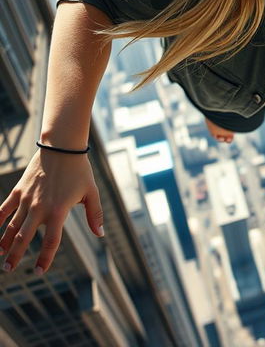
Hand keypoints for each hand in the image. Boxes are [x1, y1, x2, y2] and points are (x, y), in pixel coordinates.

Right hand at [0, 148, 103, 274]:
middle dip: (16, 256)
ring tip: (1, 257)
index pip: (51, 242)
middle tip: (9, 270)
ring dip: (5, 243)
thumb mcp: (91, 192)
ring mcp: (26, 200)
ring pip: (12, 227)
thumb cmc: (80, 170)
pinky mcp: (18, 191)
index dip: (45, 258)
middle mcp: (39, 208)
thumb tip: (100, 234)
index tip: (40, 272)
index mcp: (58, 211)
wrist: (62, 148)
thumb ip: (95, 214)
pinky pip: (4, 209)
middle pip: (24, 238)